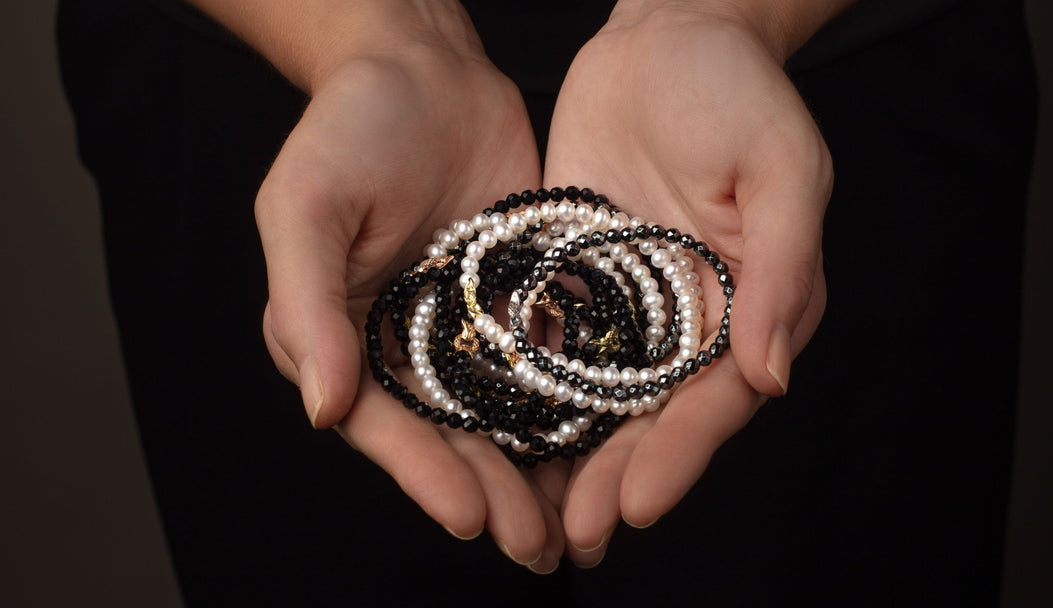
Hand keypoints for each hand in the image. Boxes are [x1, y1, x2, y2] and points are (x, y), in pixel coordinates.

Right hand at [252, 10, 564, 570]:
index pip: (384, 420)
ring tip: (576, 525)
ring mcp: (467, 325)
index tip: (470, 514)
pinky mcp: (519, 299)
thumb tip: (322, 409)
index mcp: (343, 336)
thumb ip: (306, 307)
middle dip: (493, 491)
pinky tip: (608, 440)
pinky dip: (574, 401)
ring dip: (538, 468)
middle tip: (537, 547)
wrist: (422, 69)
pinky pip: (547, 359)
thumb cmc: (347, 129)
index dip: (424, 472)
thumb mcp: (306, 207)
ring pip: (504, 411)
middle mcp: (406, 343)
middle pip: (450, 433)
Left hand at [543, 4, 831, 565]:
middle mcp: (690, 318)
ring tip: (532, 515)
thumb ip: (784, 271)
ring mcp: (630, 301)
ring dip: (568, 455)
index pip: (715, 398)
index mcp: (751, 306)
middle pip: (652, 415)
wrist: (669, 37)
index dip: (679, 455)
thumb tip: (772, 378)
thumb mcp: (781, 169)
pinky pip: (554, 340)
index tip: (635, 504)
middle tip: (573, 536)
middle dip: (615, 476)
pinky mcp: (578, 275)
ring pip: (598, 393)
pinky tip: (495, 429)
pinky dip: (529, 386)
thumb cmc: (739, 93)